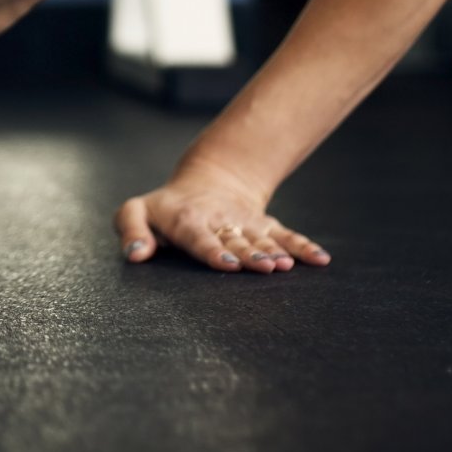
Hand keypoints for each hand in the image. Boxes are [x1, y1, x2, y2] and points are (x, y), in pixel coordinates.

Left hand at [113, 164, 330, 272]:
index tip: (228, 264)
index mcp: (187, 221)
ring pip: (262, 239)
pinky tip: (321, 259)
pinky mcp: (264, 227)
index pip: (200, 238)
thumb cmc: (164, 209)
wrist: (207, 184)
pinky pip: (286, 236)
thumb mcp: (135, 212)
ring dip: (276, 252)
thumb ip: (130, 231)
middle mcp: (220, 223)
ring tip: (287, 266)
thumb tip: (134, 256)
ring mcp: (245, 225)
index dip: (214, 250)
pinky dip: (304, 247)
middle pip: (236, 241)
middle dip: (250, 255)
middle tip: (265, 268)